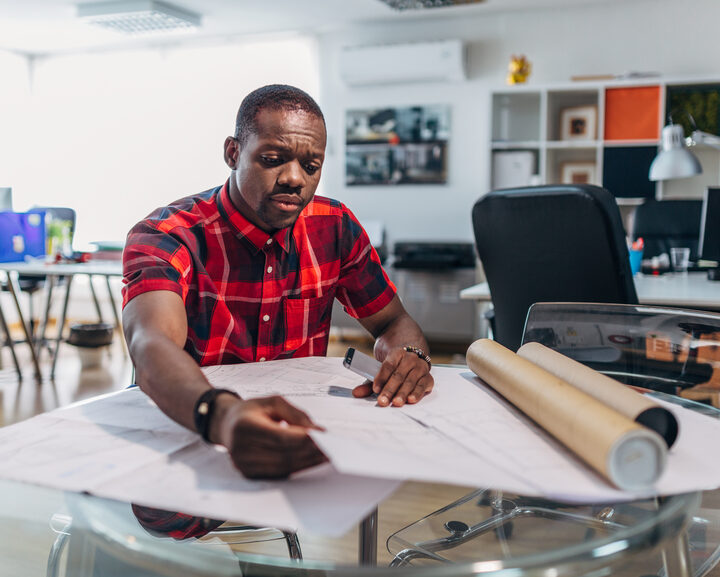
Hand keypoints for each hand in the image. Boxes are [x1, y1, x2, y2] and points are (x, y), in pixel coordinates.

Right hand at [213, 395, 327, 478]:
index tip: (325, 437)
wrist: (227, 424)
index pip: (280, 437)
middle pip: (285, 455)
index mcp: (245, 426)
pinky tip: (312, 460)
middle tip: (333, 448)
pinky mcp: (250, 474)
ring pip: (285, 467)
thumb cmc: (252, 411)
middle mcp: (241, 449)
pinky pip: (280, 473)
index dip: (304, 439)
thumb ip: (297, 415)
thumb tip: (318, 431)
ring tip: (327, 455)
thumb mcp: (273, 402)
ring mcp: (244, 465)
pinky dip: (299, 467)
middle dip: (311, 452)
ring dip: (308, 462)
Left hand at [352, 348, 433, 406]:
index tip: (375, 389)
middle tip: (383, 401)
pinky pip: (423, 386)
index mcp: (397, 353)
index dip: (381, 377)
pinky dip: (417, 393)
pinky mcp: (428, 377)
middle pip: (399, 375)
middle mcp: (410, 358)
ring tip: (396, 403)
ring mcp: (421, 367)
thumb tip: (356, 393)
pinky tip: (411, 399)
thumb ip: (370, 382)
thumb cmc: (394, 365)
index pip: (388, 365)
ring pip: (410, 381)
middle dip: (390, 389)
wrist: (411, 355)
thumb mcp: (381, 369)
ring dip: (403, 393)